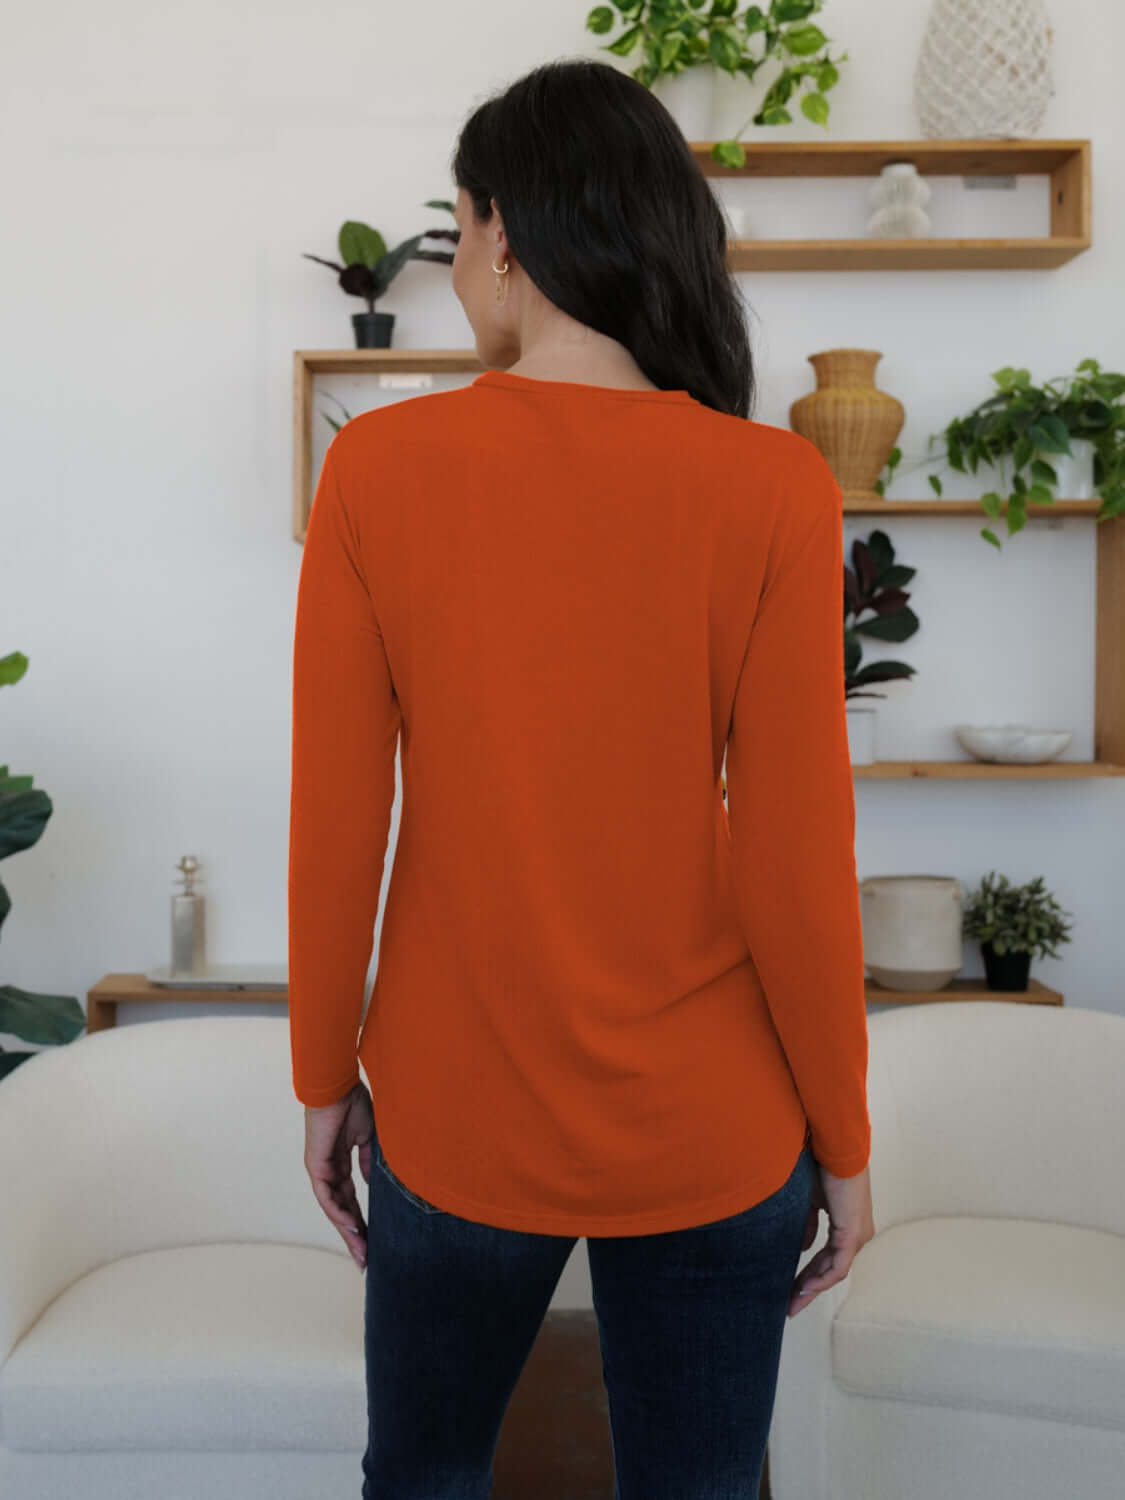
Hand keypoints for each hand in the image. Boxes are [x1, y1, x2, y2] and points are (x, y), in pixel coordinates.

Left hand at [304, 1082, 373, 1268]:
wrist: (338, 1086)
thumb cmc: (353, 1104)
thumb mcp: (368, 1137)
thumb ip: (368, 1162)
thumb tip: (371, 1183)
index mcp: (341, 1165)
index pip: (352, 1200)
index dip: (362, 1221)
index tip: (373, 1242)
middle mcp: (329, 1172)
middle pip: (342, 1211)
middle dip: (355, 1237)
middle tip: (365, 1261)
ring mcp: (321, 1170)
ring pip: (334, 1209)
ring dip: (348, 1231)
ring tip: (362, 1252)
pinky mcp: (316, 1166)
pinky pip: (327, 1196)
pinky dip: (339, 1212)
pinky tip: (351, 1227)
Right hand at [787, 1158, 874, 1318]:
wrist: (833, 1147)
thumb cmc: (822, 1166)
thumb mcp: (809, 1201)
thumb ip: (807, 1225)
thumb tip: (802, 1248)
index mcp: (847, 1225)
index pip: (827, 1259)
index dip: (808, 1275)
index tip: (790, 1290)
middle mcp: (857, 1234)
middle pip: (831, 1271)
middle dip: (807, 1289)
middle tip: (789, 1307)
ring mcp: (858, 1235)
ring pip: (834, 1272)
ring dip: (812, 1288)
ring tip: (792, 1302)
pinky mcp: (853, 1233)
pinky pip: (838, 1265)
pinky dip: (821, 1278)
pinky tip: (805, 1287)